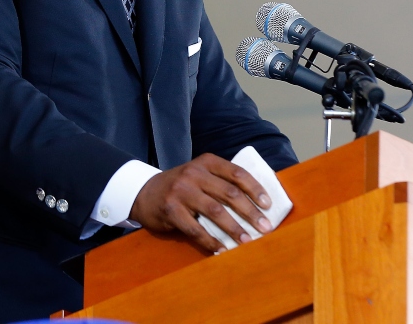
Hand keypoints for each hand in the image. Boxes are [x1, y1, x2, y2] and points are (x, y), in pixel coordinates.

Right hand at [129, 153, 273, 252]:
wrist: (144, 192)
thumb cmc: (181, 186)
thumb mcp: (200, 174)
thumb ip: (222, 181)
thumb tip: (257, 201)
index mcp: (207, 162)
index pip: (237, 173)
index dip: (255, 189)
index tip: (268, 205)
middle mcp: (194, 173)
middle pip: (229, 193)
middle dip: (250, 212)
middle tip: (265, 227)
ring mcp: (181, 191)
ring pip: (215, 211)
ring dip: (234, 229)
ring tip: (248, 241)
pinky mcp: (171, 210)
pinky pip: (195, 229)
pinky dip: (211, 241)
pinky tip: (222, 249)